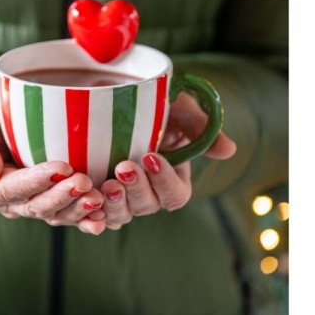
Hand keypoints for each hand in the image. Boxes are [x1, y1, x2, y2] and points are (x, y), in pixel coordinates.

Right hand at [0, 88, 106, 234]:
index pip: (12, 188)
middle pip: (37, 206)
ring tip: (100, 198)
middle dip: (63, 196)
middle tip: (86, 182)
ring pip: (57, 215)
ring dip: (79, 210)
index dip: (37, 181)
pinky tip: (106, 218)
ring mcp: (35, 202)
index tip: (62, 167)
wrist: (3, 117)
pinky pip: (71, 215)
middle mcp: (11, 201)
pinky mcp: (55, 200)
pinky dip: (88, 219)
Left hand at [100, 92, 236, 228]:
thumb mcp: (177, 108)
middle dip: (137, 189)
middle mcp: (148, 191)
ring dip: (114, 203)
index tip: (150, 156)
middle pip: (148, 206)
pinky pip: (95, 214)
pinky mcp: (97, 195)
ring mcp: (121, 196)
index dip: (164, 180)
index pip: (175, 194)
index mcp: (172, 178)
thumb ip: (199, 126)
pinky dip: (91, 212)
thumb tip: (229, 150)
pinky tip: (86, 199)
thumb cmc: (152, 104)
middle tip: (123, 166)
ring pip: (122, 215)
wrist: (112, 100)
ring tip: (105, 183)